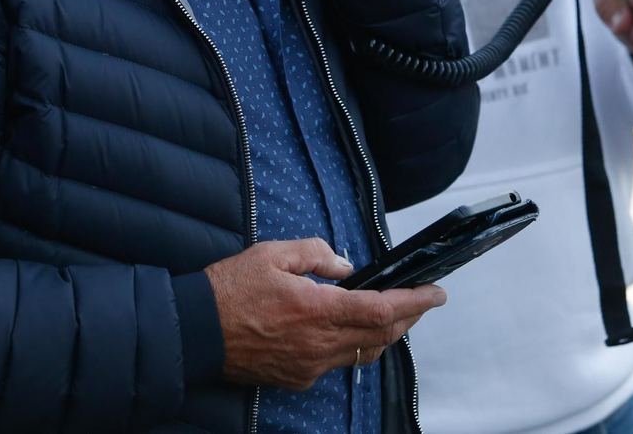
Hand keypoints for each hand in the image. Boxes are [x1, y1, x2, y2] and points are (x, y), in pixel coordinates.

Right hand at [204, 238, 445, 390]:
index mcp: (317, 310)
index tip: (437, 293)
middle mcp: (319, 344)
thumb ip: (316, 254)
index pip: (381, 309)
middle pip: (382, 336)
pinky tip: (348, 330)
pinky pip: (337, 363)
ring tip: (393, 313)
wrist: (196, 332)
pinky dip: (352, 345)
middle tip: (423, 301)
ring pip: (363, 353)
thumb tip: (346, 266)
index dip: (415, 302)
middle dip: (409, 318)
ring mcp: (310, 366)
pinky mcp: (298, 379)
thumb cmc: (231, 289)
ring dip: (384, 333)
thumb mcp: (272, 254)